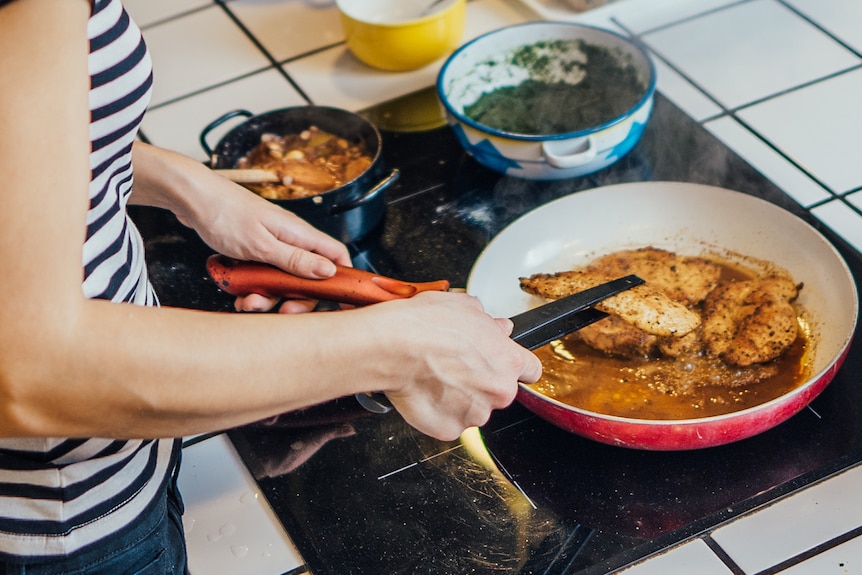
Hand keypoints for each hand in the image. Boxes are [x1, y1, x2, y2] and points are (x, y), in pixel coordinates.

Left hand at [129, 144, 351, 312]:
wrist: (191, 197)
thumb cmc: (225, 214)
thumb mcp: (262, 244)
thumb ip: (295, 260)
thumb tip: (329, 271)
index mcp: (299, 234)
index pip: (336, 256)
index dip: (343, 278)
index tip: (341, 300)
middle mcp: (289, 240)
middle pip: (309, 276)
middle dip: (297, 298)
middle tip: (283, 312)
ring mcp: (271, 245)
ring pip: (282, 280)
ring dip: (268, 297)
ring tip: (248, 303)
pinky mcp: (254, 250)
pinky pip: (262, 276)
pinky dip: (253, 289)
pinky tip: (238, 295)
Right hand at [355, 291, 542, 440]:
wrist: (393, 346)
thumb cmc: (426, 325)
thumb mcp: (465, 307)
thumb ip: (489, 322)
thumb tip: (498, 327)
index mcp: (509, 361)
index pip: (530, 370)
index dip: (514, 365)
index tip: (503, 364)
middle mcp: (499, 391)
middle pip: (499, 390)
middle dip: (481, 380)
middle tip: (454, 364)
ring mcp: (474, 414)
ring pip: (473, 408)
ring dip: (459, 397)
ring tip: (434, 376)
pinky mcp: (449, 430)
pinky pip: (448, 422)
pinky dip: (438, 411)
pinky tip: (425, 391)